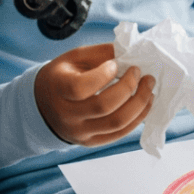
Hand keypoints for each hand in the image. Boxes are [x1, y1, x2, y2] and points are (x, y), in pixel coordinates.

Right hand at [34, 43, 154, 145]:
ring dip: (140, 104)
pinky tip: (146, 102)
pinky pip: (119, 134)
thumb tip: (131, 51)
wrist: (44, 106)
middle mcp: (68, 116)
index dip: (102, 75)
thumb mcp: (75, 57)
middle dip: (129, 87)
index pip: (80, 88)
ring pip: (116, 124)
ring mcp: (80, 133)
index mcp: (59, 89)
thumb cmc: (64, 75)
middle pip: (104, 107)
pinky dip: (138, 118)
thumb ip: (101, 53)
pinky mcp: (91, 142)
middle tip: (140, 72)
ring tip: (149, 86)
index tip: (115, 63)